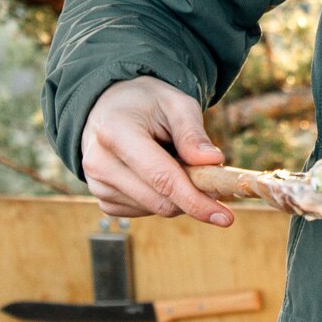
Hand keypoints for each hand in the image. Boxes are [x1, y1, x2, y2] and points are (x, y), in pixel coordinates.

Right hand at [80, 77, 233, 225]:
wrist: (110, 108)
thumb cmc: (147, 104)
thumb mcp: (176, 104)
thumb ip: (193, 134)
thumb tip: (213, 162)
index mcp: (115, 131)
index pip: (161, 178)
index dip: (195, 200)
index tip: (225, 217)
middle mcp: (99, 162)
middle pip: (159, 200)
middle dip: (194, 197)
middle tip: (213, 179)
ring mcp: (97, 184)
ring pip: (155, 208)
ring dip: (177, 195)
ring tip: (174, 161)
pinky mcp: (102, 198)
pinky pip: (143, 211)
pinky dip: (161, 198)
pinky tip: (157, 174)